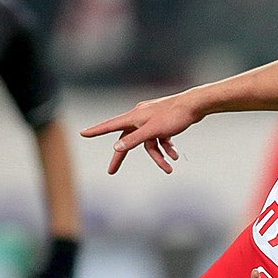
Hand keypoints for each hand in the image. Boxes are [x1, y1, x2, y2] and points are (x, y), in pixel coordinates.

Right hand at [78, 94, 202, 174]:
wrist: (195, 106)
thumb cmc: (174, 116)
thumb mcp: (152, 131)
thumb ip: (134, 140)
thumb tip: (117, 146)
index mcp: (134, 117)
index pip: (110, 125)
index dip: (96, 131)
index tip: (82, 133)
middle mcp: (139, 117)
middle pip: (127, 140)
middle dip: (122, 156)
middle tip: (111, 171)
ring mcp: (151, 120)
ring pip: (148, 143)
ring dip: (158, 156)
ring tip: (169, 167)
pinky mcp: (162, 123)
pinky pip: (159, 139)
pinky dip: (165, 148)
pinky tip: (174, 155)